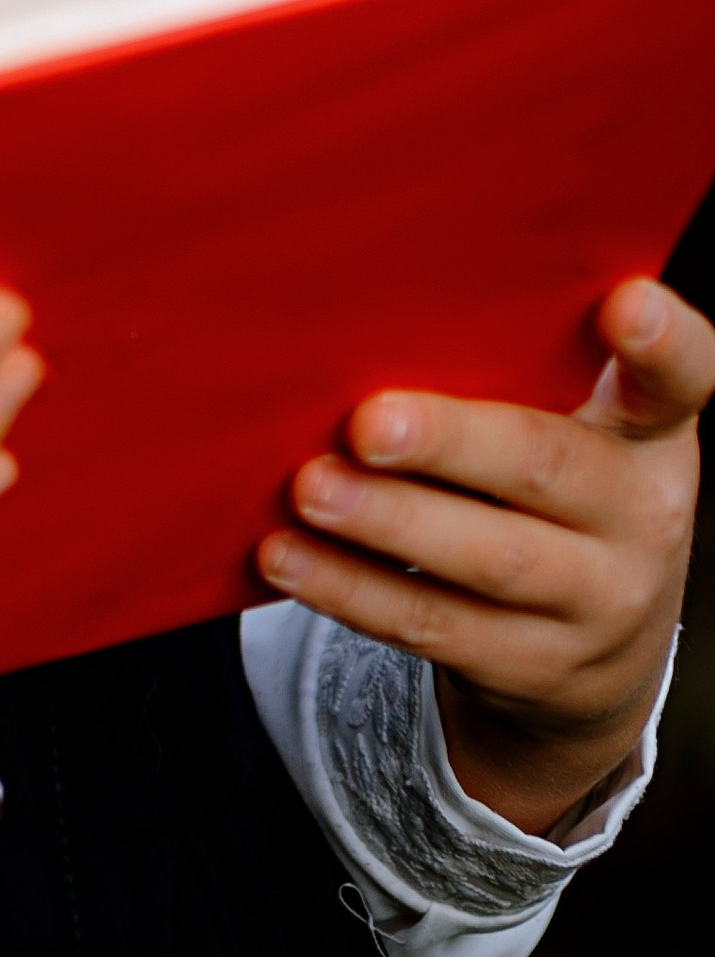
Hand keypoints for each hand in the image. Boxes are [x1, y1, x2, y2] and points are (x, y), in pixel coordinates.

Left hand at [258, 277, 710, 836]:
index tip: (625, 302)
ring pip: (486, 561)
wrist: (598, 652)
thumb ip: (521, 363)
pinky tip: (287, 556)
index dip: (660, 342)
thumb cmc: (559, 488)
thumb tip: (377, 293)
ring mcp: (595, 603)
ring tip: (308, 488)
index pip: (681, 378)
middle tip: (365, 423)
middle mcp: (640, 516)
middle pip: (546, 467)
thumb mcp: (576, 425)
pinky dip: (351, 589)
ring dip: (385, 524)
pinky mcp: (532, 669)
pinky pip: (432, 627)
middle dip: (450, 443)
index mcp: (652, 432)